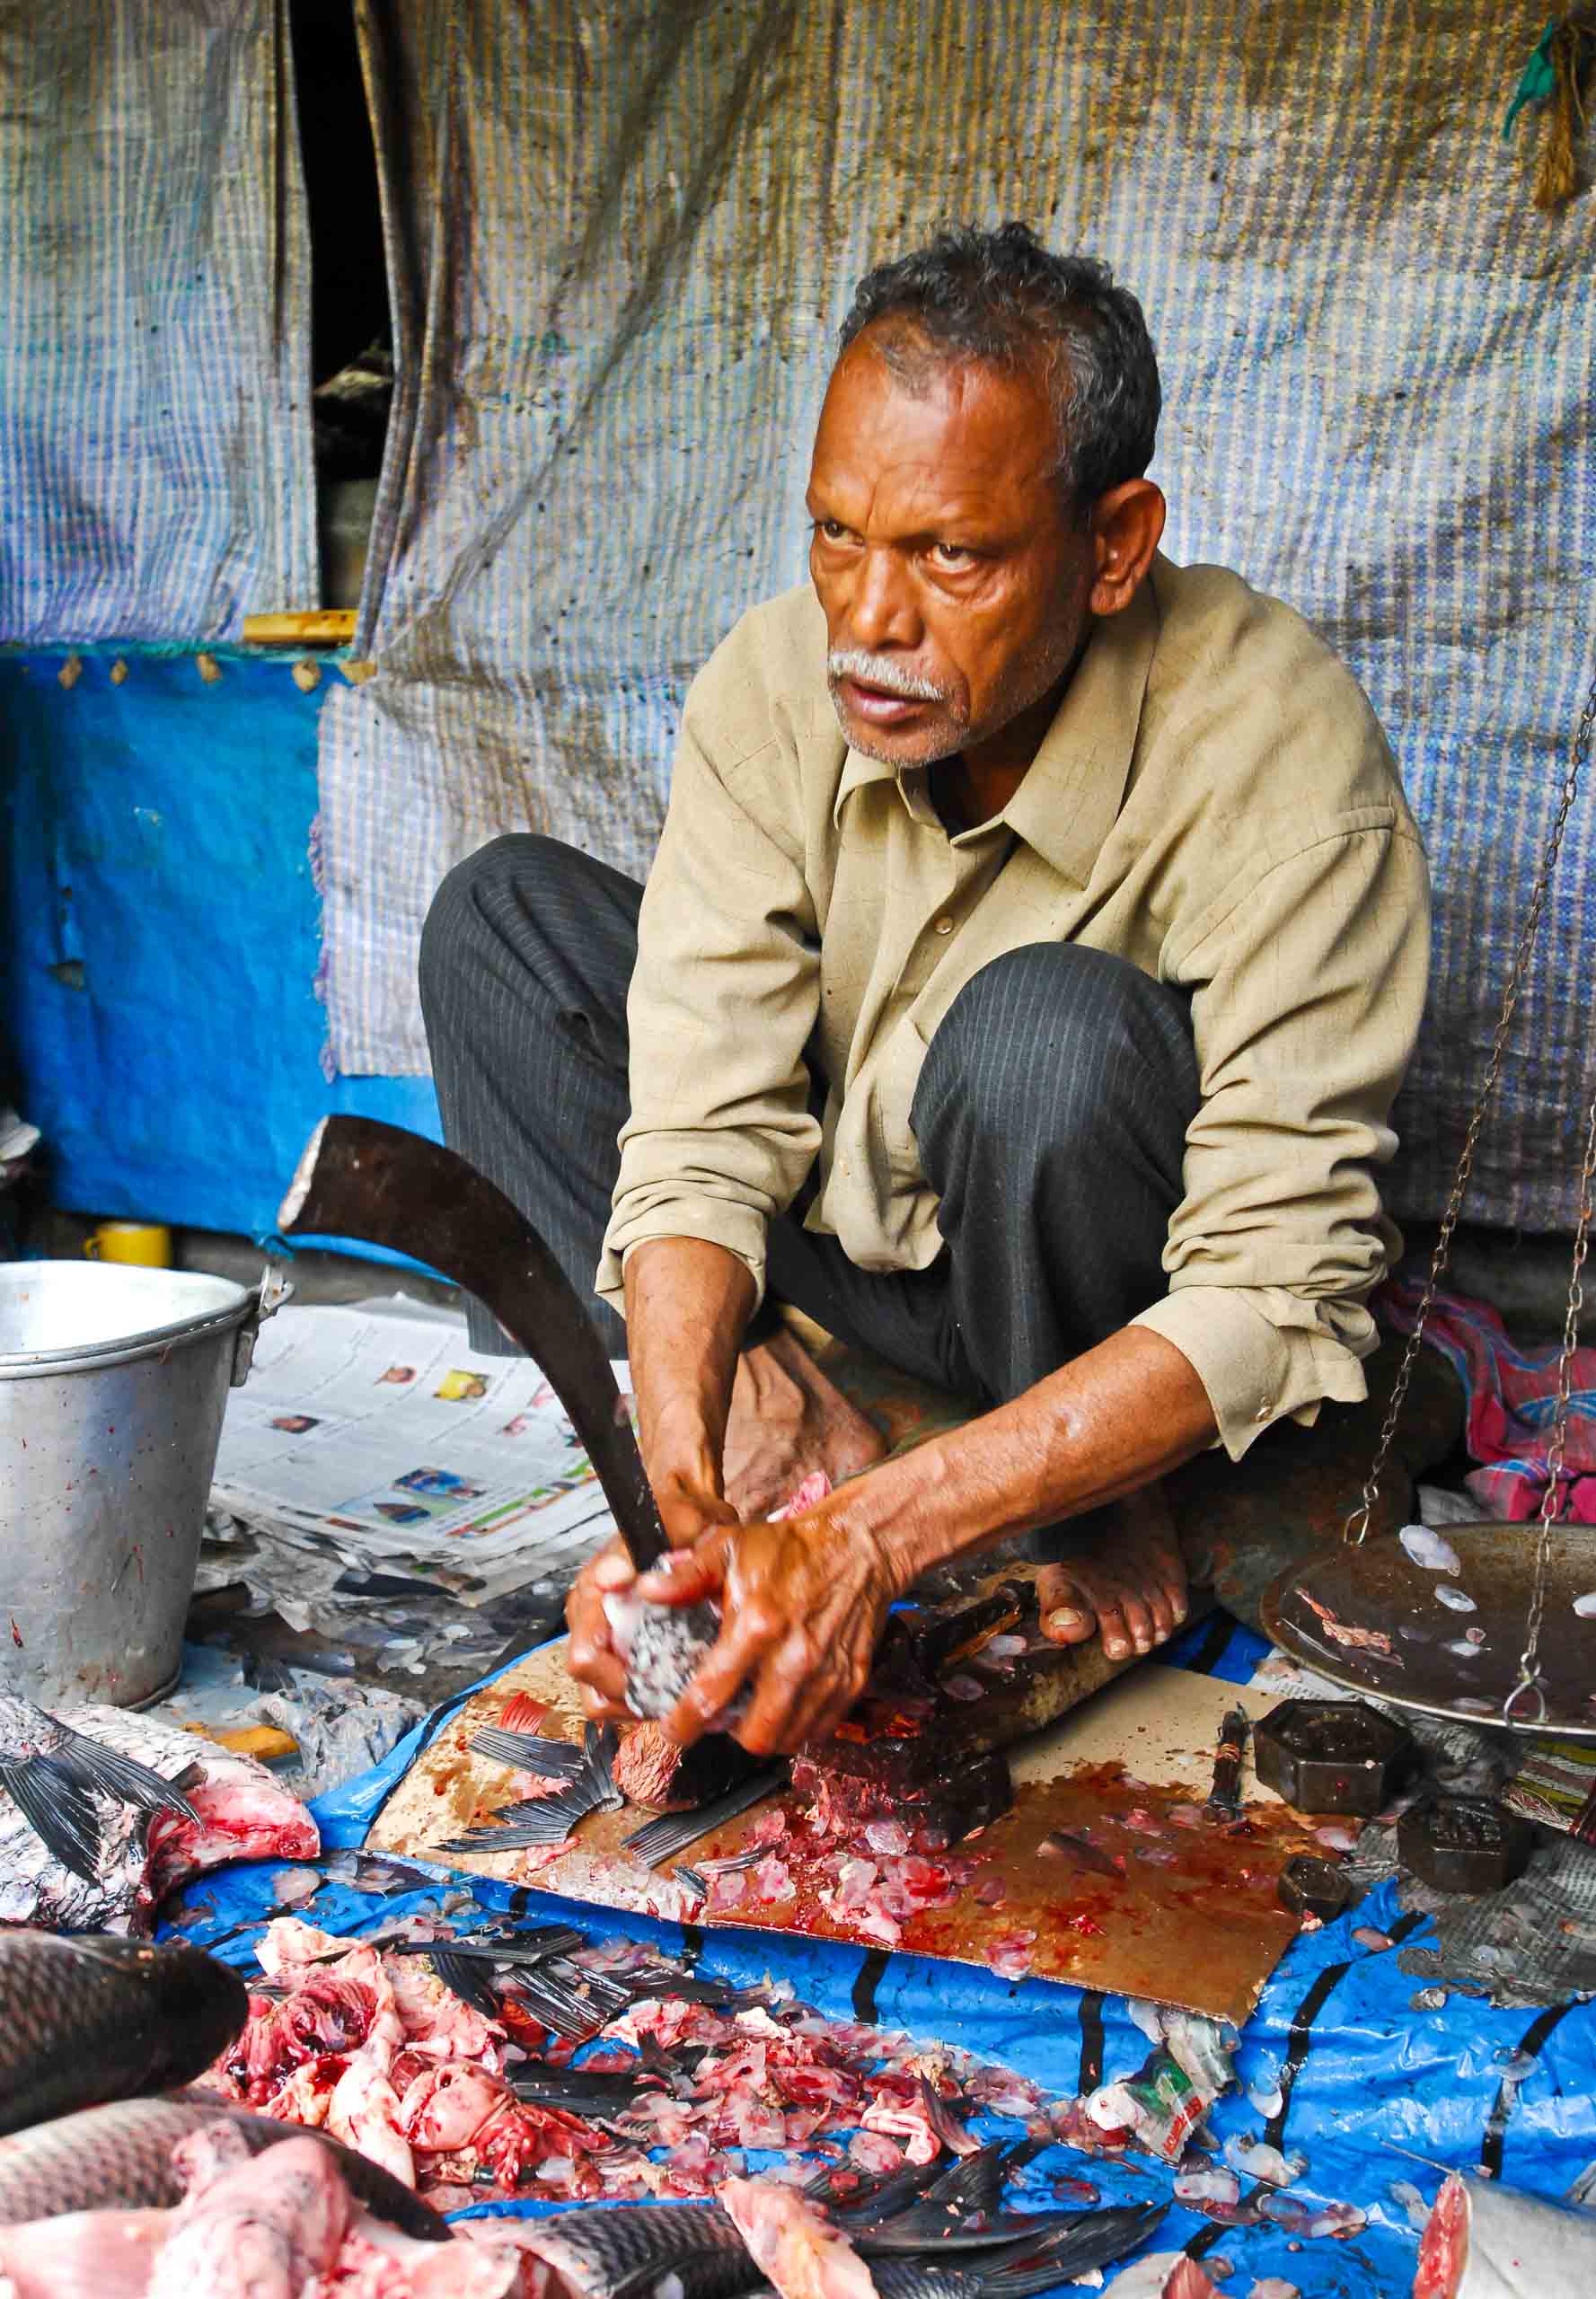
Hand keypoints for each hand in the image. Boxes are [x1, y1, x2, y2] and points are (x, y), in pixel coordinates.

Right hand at [564, 1463, 738, 1720]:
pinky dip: (645, 1697)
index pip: (584, 1656)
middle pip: (593, 1687)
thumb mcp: (675, 1521)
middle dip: (632, 1698)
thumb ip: (642, 1545)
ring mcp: (603, 1636)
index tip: (656, 1679)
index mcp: (593, 1590)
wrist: (691, 1516)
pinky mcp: (620, 1648)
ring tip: (675, 1691)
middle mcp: (589, 1617)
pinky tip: (673, 1684)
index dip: (617, 1679)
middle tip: (673, 1691)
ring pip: (604, 1698)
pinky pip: (622, 1692)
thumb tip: (611, 1574)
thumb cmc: (682, 1518)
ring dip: (638, 1703)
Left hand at [641, 1504, 904, 1755]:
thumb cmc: (790, 1548)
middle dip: (726, 1736)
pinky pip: (819, 1730)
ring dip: (763, 1734)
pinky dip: (797, 1729)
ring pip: (787, 1739)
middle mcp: (794, 1658)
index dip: (683, 1724)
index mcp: (757, 1625)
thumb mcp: (729, 1546)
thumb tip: (645, 1590)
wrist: (857, 1546)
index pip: (710, 1696)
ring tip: (747, 1715)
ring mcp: (827, 1675)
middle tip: (715, 1721)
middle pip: (754, 1735)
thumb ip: (686, 1574)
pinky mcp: (851, 1682)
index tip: (672, 1729)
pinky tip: (782, 1708)